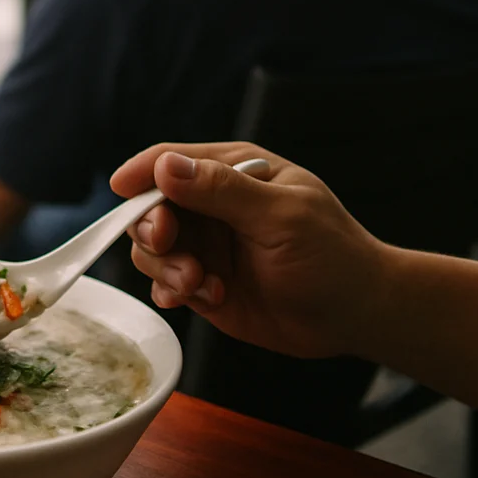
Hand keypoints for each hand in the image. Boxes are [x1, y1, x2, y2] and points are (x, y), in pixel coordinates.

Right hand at [109, 142, 389, 359]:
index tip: (121, 190)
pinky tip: (200, 298)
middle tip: (172, 250)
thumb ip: (222, 190)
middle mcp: (213, 205)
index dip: (142, 173)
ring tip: (201, 286)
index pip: (172, 161)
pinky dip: (171, 291)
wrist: (356, 315)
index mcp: (235, 172)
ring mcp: (207, 245)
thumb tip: (166, 166)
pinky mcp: (204, 282)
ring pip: (153, 248)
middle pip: (152, 206)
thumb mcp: (281, 216)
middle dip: (154, 230)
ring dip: (166, 267)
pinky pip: (165, 281)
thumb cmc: (333, 255)